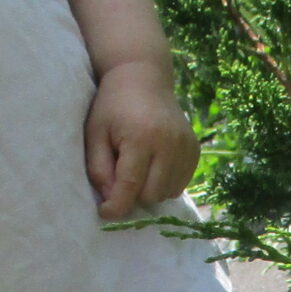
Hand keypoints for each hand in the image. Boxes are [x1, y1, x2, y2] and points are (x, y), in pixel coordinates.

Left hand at [85, 58, 199, 221]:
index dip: (116, 206)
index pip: (130, 186)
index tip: (105, 213)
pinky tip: (153, 165)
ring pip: (167, 193)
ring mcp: (186, 146)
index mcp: (141, 138)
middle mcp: (169, 143)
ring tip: (137, 168)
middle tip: (120, 179)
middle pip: (151, 195)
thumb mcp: (95, 134)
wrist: (143, 78)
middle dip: (133, 195)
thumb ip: (99, 169)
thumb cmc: (112, 107)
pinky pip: (180, 184)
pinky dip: (164, 183)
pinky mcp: (195, 150)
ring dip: (149, 190)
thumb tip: (112, 201)